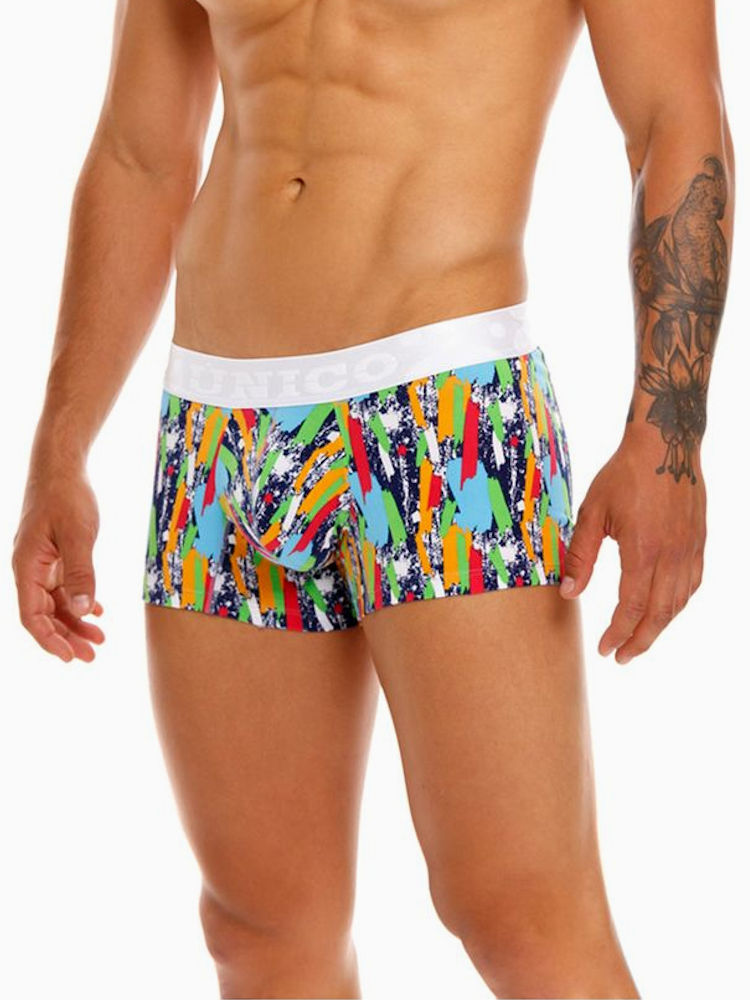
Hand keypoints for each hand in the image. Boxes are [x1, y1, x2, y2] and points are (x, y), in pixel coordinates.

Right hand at [12, 467, 104, 662]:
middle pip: (44, 615)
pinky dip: (79, 602)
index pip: (32, 616)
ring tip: (100, 639)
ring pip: (55, 603)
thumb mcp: (78, 535)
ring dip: (75, 622)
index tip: (71, 657)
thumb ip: (80, 573)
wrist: (62, 467)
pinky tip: (97, 612)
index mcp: (27, 567)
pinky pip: (63, 587)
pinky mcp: (54, 556)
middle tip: (92, 655)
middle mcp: (30, 569)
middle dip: (66, 637)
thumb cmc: (66, 496)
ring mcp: (41, 563)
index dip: (50, 640)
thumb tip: (81, 610)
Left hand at [557, 433, 705, 664]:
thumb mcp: (592, 512)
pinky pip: (693, 583)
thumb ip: (580, 556)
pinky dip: (678, 604)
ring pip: (680, 602)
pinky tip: (665, 609)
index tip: (605, 649)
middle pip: (660, 613)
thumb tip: (568, 593)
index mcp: (643, 549)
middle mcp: (672, 554)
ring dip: (660, 626)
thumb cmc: (624, 474)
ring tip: (639, 639)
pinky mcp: (699, 540)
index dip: (618, 633)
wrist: (665, 443)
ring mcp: (690, 548)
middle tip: (622, 657)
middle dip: (640, 640)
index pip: (633, 606)